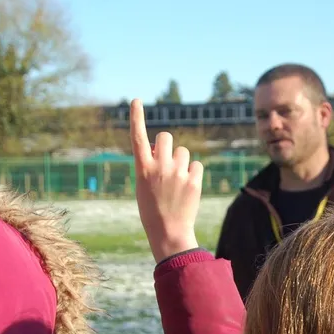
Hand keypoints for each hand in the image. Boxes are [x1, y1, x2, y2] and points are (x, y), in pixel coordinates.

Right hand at [130, 99, 202, 261]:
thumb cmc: (153, 209)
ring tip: (177, 182)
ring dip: (181, 161)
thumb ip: (151, 164)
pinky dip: (193, 173)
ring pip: (184, 152)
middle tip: (167, 162)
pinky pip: (196, 165)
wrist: (169, 232)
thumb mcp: (144, 185)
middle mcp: (159, 168)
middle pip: (166, 137)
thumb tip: (161, 148)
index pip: (137, 138)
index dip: (137, 117)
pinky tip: (188, 188)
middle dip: (167, 145)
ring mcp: (177, 174)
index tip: (137, 100)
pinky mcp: (194, 181)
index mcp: (142, 169)